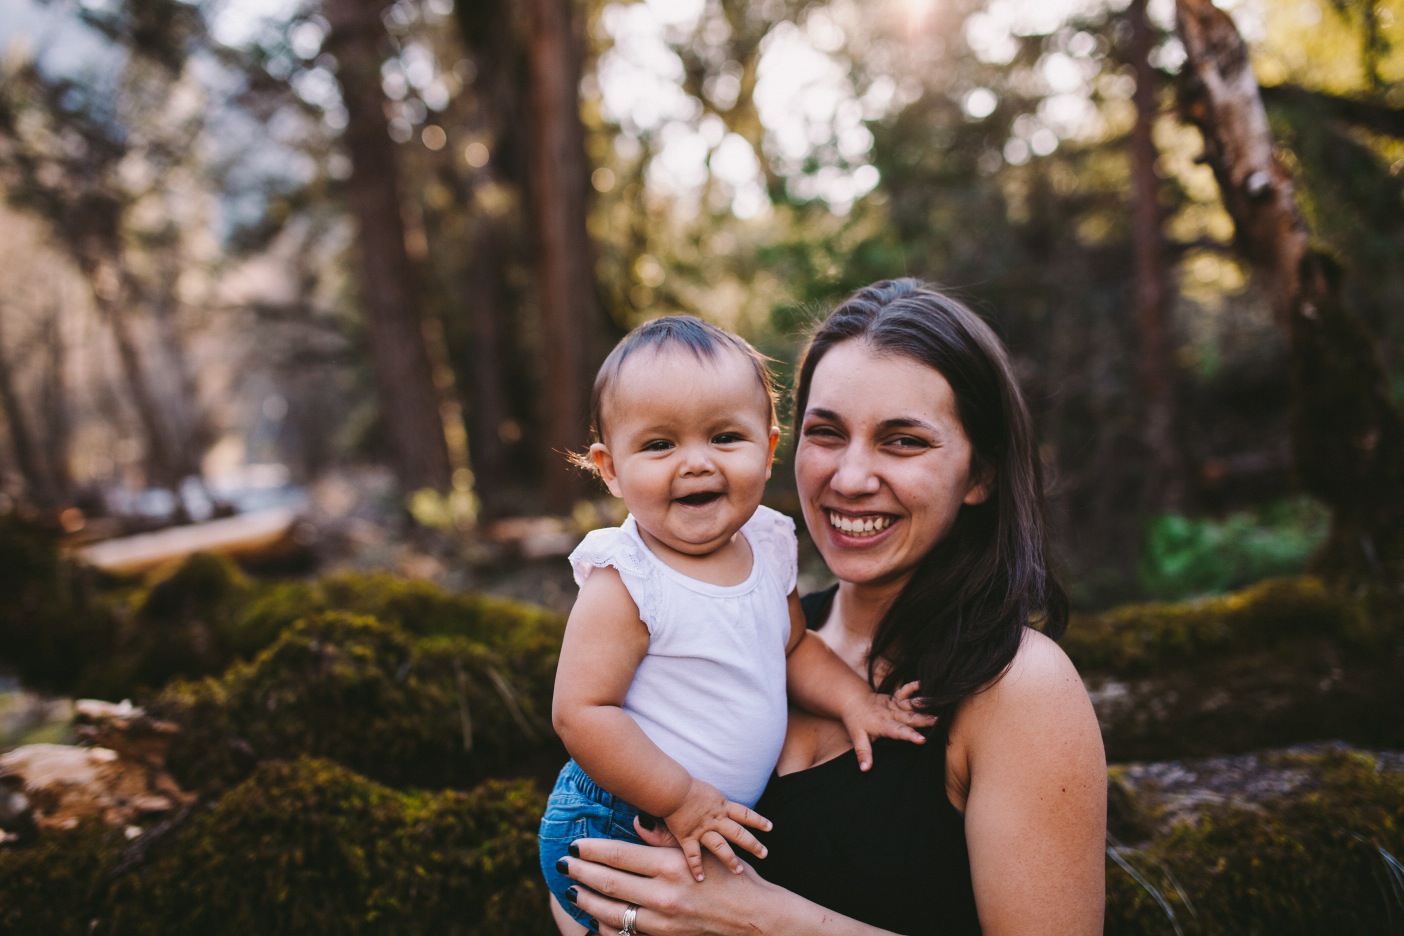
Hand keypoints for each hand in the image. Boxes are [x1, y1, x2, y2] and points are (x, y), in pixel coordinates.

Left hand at [560, 837, 776, 935]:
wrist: (755, 919)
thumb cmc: (732, 878)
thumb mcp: (700, 851)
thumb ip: (666, 837)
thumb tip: (637, 822)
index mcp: (671, 867)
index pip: (619, 856)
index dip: (592, 849)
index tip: (574, 844)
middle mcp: (663, 895)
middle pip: (609, 883)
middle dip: (582, 872)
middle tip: (562, 863)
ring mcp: (662, 922)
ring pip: (613, 912)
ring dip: (589, 900)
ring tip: (573, 888)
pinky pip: (627, 934)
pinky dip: (608, 926)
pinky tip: (598, 917)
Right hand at [664, 778, 770, 879]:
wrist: (673, 789)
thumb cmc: (687, 786)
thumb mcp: (708, 792)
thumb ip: (714, 803)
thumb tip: (719, 805)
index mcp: (722, 806)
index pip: (745, 814)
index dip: (758, 821)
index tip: (770, 828)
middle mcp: (715, 820)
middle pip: (738, 834)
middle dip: (753, 844)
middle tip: (764, 854)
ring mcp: (702, 830)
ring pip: (720, 847)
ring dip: (730, 859)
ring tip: (739, 871)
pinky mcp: (687, 837)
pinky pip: (693, 855)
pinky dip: (696, 867)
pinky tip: (700, 878)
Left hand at [841, 680, 936, 770]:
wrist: (853, 700)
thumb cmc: (856, 721)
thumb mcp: (857, 738)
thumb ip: (863, 753)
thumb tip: (865, 769)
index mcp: (883, 724)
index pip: (898, 731)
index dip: (910, 735)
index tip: (922, 740)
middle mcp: (890, 713)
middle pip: (909, 717)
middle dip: (924, 719)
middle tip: (938, 721)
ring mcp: (893, 704)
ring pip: (910, 704)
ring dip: (923, 704)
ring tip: (939, 703)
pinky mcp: (894, 698)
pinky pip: (904, 691)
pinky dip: (912, 686)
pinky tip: (923, 683)